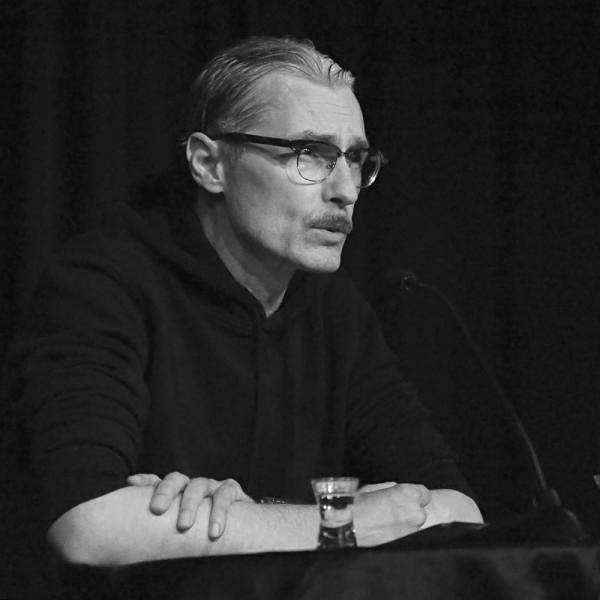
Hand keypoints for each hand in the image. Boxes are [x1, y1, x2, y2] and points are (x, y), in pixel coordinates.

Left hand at [127, 472, 253, 537]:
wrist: (243, 527)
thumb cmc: (204, 531)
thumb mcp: (179, 530)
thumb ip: (157, 532)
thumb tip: (126, 542)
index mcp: (177, 493)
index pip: (158, 482)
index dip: (146, 481)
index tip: (131, 483)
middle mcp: (192, 486)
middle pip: (176, 479)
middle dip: (166, 492)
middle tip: (157, 510)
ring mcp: (212, 486)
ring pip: (199, 486)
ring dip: (190, 504)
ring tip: (185, 527)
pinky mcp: (231, 490)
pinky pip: (225, 494)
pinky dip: (219, 511)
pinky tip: (215, 531)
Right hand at [353, 483, 430, 546]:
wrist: (349, 526)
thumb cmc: (359, 505)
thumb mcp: (373, 488)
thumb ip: (389, 488)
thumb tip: (395, 488)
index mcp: (408, 493)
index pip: (424, 493)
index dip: (414, 494)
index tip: (405, 496)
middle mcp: (415, 511)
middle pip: (421, 508)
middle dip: (410, 507)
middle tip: (394, 506)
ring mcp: (412, 528)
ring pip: (415, 521)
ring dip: (406, 518)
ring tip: (387, 517)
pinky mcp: (405, 540)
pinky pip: (408, 531)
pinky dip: (401, 528)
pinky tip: (386, 526)